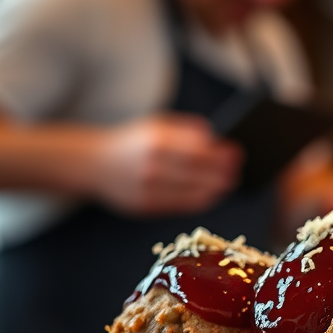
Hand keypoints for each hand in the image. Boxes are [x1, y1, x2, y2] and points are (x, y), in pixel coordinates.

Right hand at [93, 114, 242, 214]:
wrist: (95, 165)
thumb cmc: (133, 142)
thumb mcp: (157, 125)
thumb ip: (186, 129)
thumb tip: (215, 139)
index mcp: (156, 140)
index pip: (198, 150)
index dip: (220, 155)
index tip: (236, 154)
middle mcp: (152, 165)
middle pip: (198, 172)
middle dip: (222, 173)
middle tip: (236, 171)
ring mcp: (148, 188)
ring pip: (192, 193)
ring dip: (215, 189)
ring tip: (227, 184)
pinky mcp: (146, 206)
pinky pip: (180, 206)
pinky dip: (199, 201)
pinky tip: (209, 195)